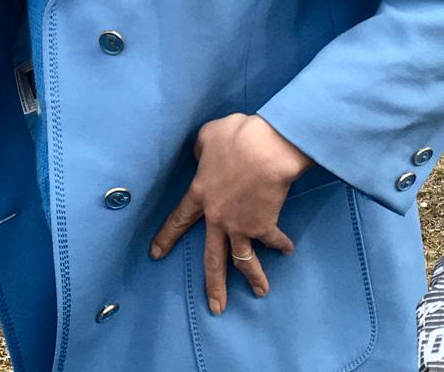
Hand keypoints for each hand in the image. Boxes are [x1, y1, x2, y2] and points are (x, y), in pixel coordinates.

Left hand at [150, 113, 313, 314]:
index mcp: (200, 193)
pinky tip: (287, 250)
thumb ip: (201, 150)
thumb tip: (203, 156)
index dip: (166, 237)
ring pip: (243, 260)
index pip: (179, 219)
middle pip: (212, 257)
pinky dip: (281, 244)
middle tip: (215, 307)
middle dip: (213, 284)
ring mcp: (241, 225)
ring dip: (253, 278)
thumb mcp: (208, 136)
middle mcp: (218, 217)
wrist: (265, 150)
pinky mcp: (264, 224)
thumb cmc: (236, 137)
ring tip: (261, 293)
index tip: (156, 254)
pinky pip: (273, 239)